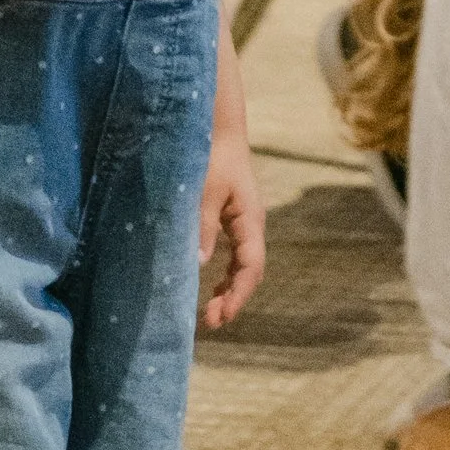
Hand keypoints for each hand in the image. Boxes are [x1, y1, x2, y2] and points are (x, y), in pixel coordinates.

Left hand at [198, 122, 265, 332]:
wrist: (218, 127)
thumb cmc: (212, 155)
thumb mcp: (205, 191)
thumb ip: (203, 226)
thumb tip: (198, 265)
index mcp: (250, 220)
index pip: (251, 268)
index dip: (238, 295)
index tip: (221, 317)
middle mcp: (251, 225)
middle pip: (249, 271)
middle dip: (232, 298)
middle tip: (209, 322)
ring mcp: (242, 222)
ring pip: (241, 265)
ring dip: (228, 289)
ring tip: (209, 312)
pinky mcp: (231, 218)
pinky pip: (233, 254)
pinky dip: (224, 274)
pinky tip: (210, 285)